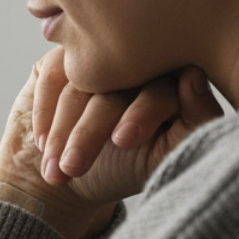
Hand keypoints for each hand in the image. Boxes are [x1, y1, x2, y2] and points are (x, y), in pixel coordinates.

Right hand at [0, 46, 223, 238]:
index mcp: (172, 81)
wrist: (70, 179)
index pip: (160, 86)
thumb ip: (196, 122)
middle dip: (91, 131)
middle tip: (75, 166)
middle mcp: (135, 62)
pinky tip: (42, 146)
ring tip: (57, 172)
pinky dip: (44, 115)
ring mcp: (94, 59)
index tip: (122, 140)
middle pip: (115, 86)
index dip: (142, 112)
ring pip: (78, 86)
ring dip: (62, 133)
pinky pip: (51, 78)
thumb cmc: (126, 169)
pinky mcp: (60, 60)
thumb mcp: (166, 156)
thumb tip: (194, 77)